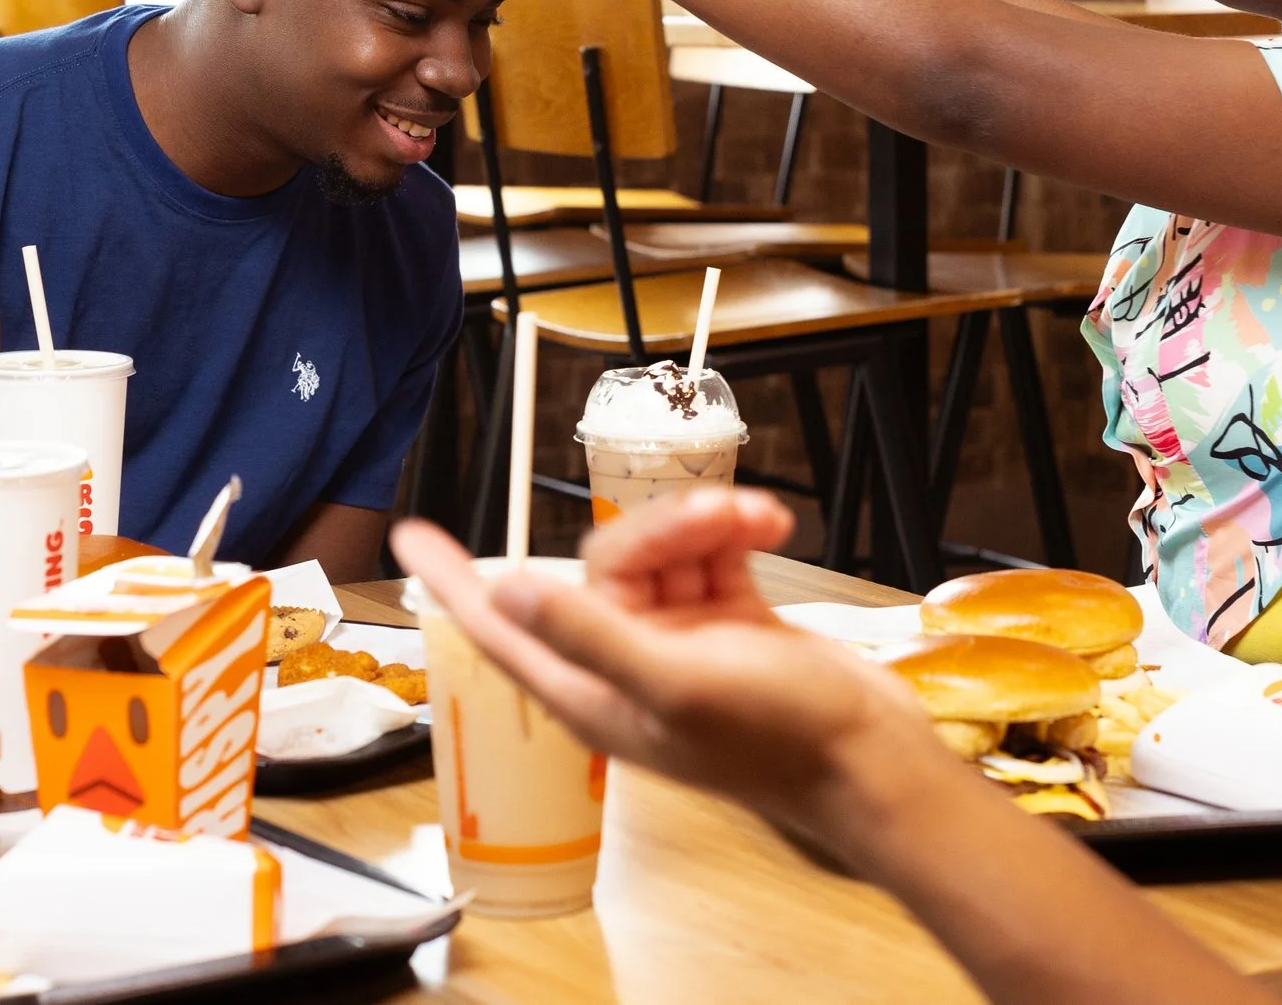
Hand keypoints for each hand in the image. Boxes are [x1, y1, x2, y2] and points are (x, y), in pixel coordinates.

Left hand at [388, 493, 951, 854]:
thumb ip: (588, 634)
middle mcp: (623, 662)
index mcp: (590, 691)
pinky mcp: (725, 621)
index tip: (410, 536)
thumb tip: (508, 590)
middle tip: (721, 524)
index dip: (455, 581)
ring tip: (759, 525)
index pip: (500, 628)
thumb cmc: (777, 739)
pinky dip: (734, 534)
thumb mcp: (674, 684)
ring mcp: (676, 641)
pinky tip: (769, 529)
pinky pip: (709, 554)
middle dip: (661, 529)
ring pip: (663, 549)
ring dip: (707, 526)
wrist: (871, 758)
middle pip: (605, 563)